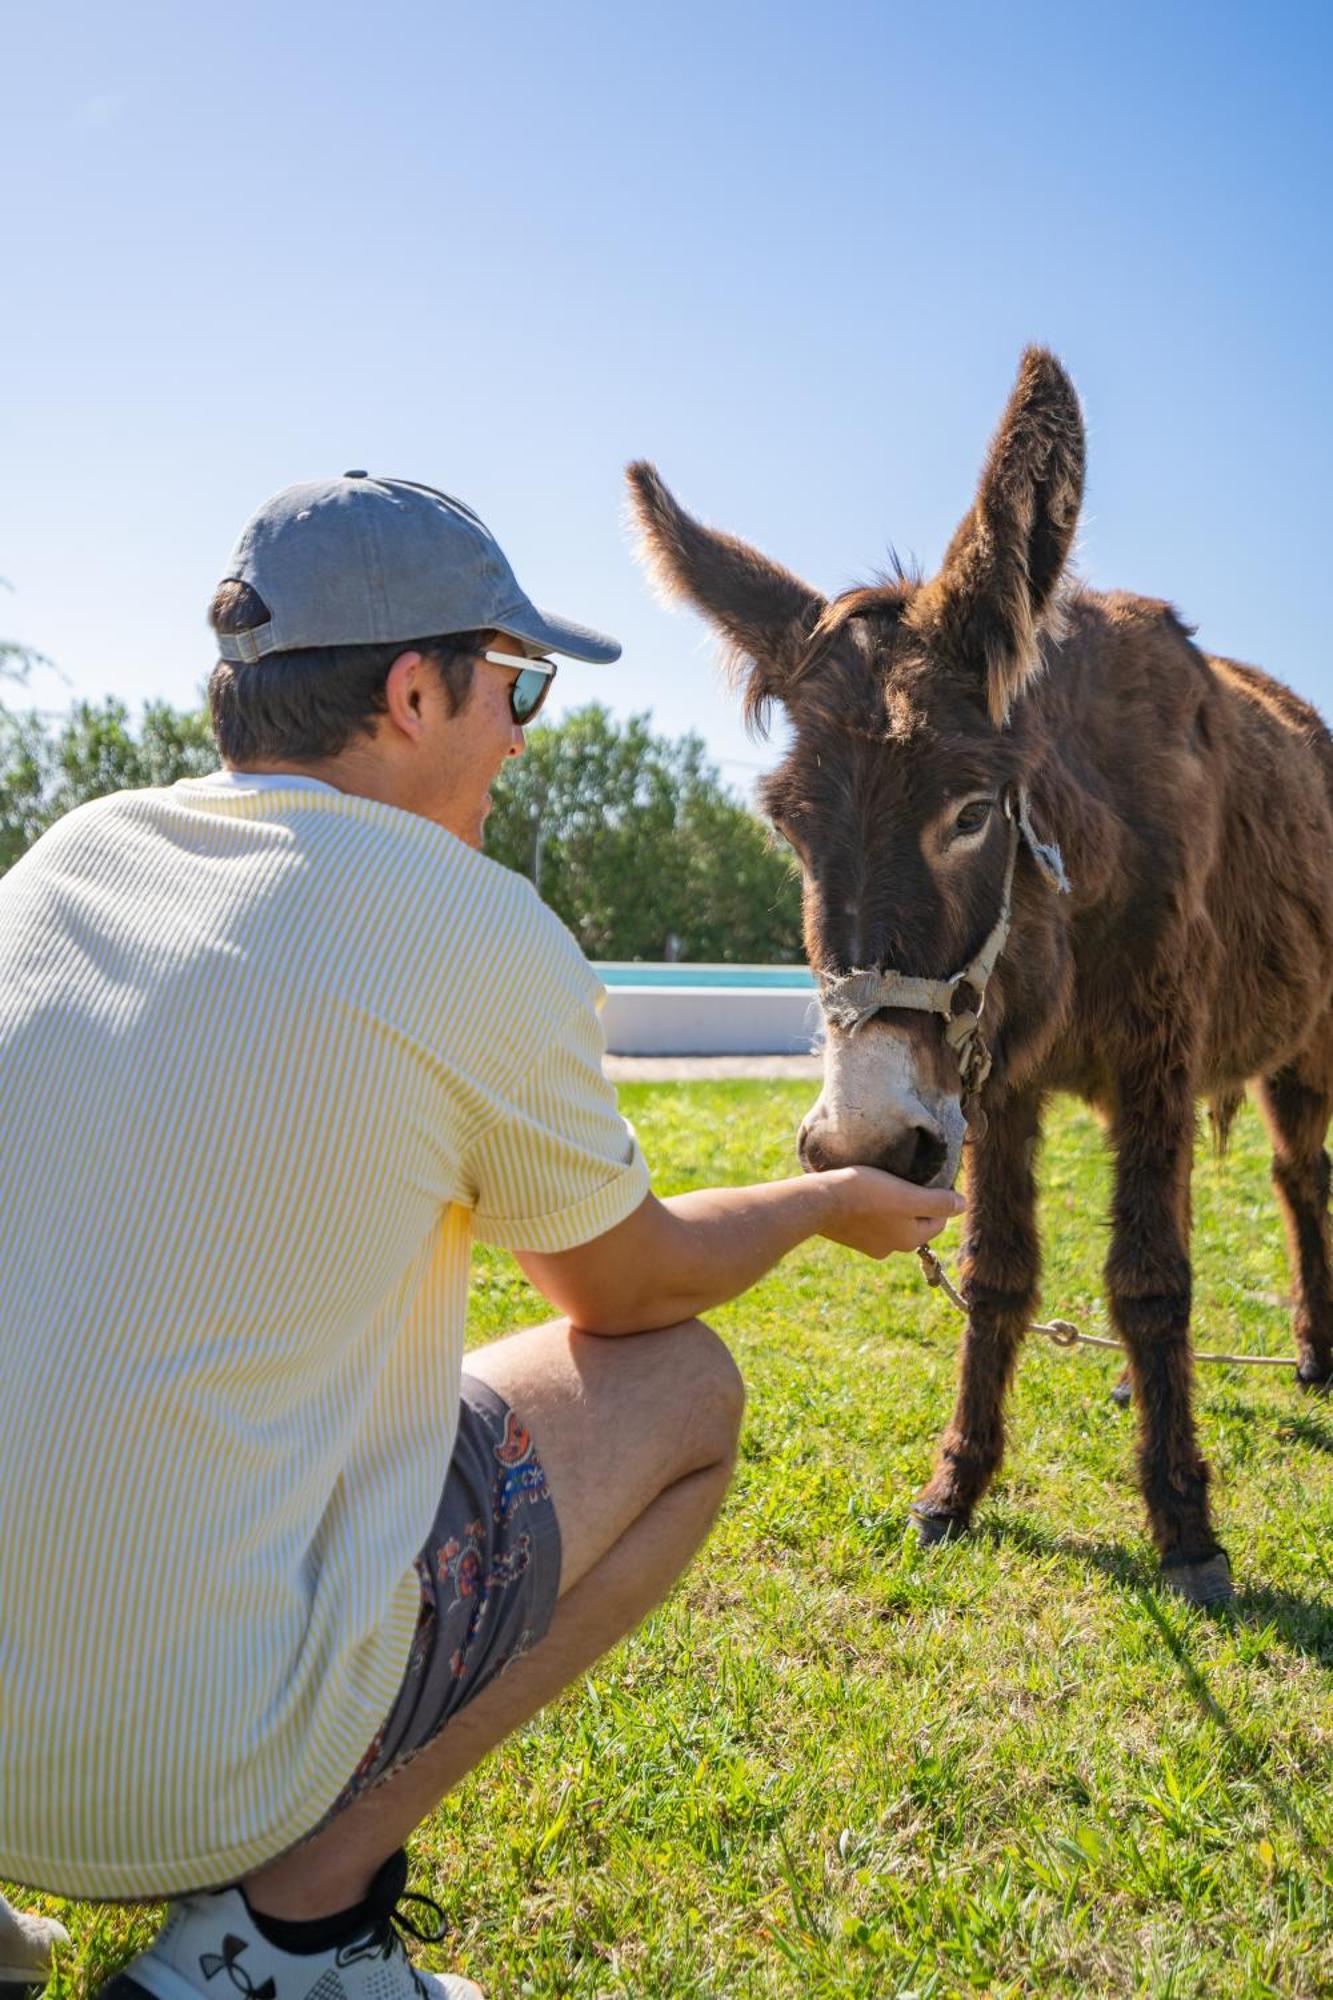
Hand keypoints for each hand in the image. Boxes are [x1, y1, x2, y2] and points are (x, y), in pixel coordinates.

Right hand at [816, 1165, 965, 1257]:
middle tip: (902, 1178)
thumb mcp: (908, 1196)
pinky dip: (870, 1209)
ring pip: (891, 1221)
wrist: (818, 1202)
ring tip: (881, 1183)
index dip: (936, 1196)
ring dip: (891, 1205)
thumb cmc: (866, 1194)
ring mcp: (867, 1245)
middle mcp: (891, 1249)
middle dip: (913, 1202)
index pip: (938, 1219)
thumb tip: (964, 1205)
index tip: (925, 1176)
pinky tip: (862, 1193)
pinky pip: (869, 1221)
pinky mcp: (849, 1237)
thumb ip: (939, 1202)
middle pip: (914, 1221)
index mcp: (910, 1240)